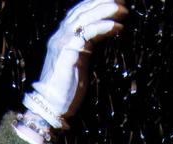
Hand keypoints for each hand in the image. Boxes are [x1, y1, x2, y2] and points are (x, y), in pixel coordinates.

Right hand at [22, 0, 123, 127]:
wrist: (50, 104)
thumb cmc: (66, 88)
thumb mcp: (80, 61)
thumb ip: (87, 47)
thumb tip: (104, 37)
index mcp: (62, 36)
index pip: (78, 12)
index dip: (95, 3)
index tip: (114, 0)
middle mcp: (60, 35)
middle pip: (82, 10)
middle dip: (102, 2)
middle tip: (121, 0)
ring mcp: (63, 42)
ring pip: (85, 18)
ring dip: (105, 11)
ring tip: (122, 10)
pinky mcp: (68, 51)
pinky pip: (88, 34)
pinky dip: (103, 27)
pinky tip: (117, 27)